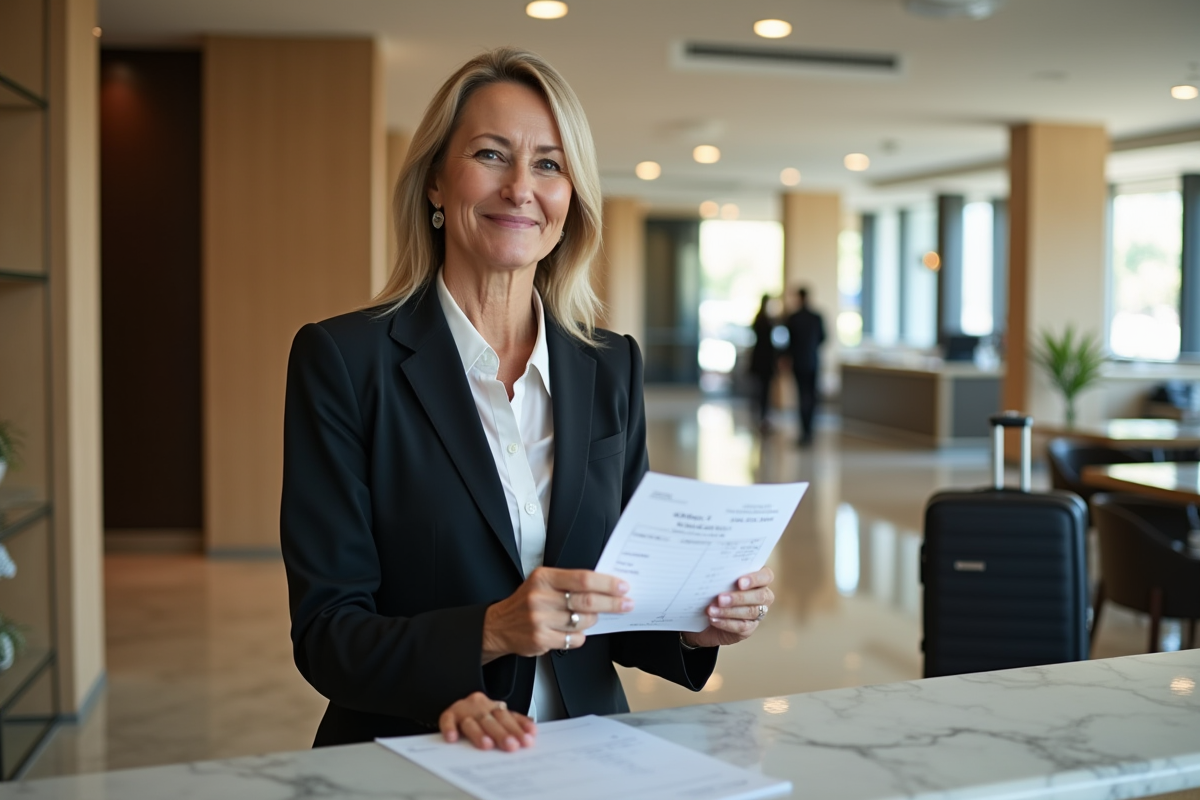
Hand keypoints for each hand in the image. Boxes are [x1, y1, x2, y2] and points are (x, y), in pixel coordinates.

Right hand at [439, 691, 535, 751]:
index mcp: (494, 707)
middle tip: (511, 745)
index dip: (519, 727)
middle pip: (492, 719)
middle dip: (503, 733)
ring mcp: (463, 710)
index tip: (527, 739)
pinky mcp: (448, 715)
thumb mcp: (497, 718)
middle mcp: (479, 706)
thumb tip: (532, 730)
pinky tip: (453, 738)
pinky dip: (450, 728)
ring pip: (472, 721)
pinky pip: (447, 720)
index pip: (508, 717)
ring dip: (479, 733)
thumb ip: (513, 723)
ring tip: (487, 745)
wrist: (452, 699)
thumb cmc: (478, 718)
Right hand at [482, 567, 632, 661]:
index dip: (607, 583)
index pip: (582, 578)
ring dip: (593, 620)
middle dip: (612, 603)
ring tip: (593, 618)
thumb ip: (569, 583)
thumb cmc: (526, 602)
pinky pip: (573, 639)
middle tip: (626, 604)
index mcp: (544, 577)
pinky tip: (575, 631)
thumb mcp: (543, 583)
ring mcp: (539, 619)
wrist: (498, 625)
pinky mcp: (540, 638)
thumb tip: (605, 586)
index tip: (623, 587)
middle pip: (587, 600)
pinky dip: (580, 636)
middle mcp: (540, 596)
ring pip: (582, 621)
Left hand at [681, 567, 774, 648]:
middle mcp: (761, 596)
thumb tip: (715, 574)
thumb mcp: (717, 582)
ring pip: (751, 612)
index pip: (766, 576)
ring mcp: (757, 613)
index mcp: (757, 579)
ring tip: (711, 610)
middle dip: (740, 597)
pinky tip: (713, 619)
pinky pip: (742, 626)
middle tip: (720, 598)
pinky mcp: (749, 628)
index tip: (739, 582)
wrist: (703, 616)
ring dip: (729, 611)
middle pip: (760, 596)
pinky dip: (726, 623)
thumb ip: (722, 576)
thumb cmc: (712, 592)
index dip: (755, 579)